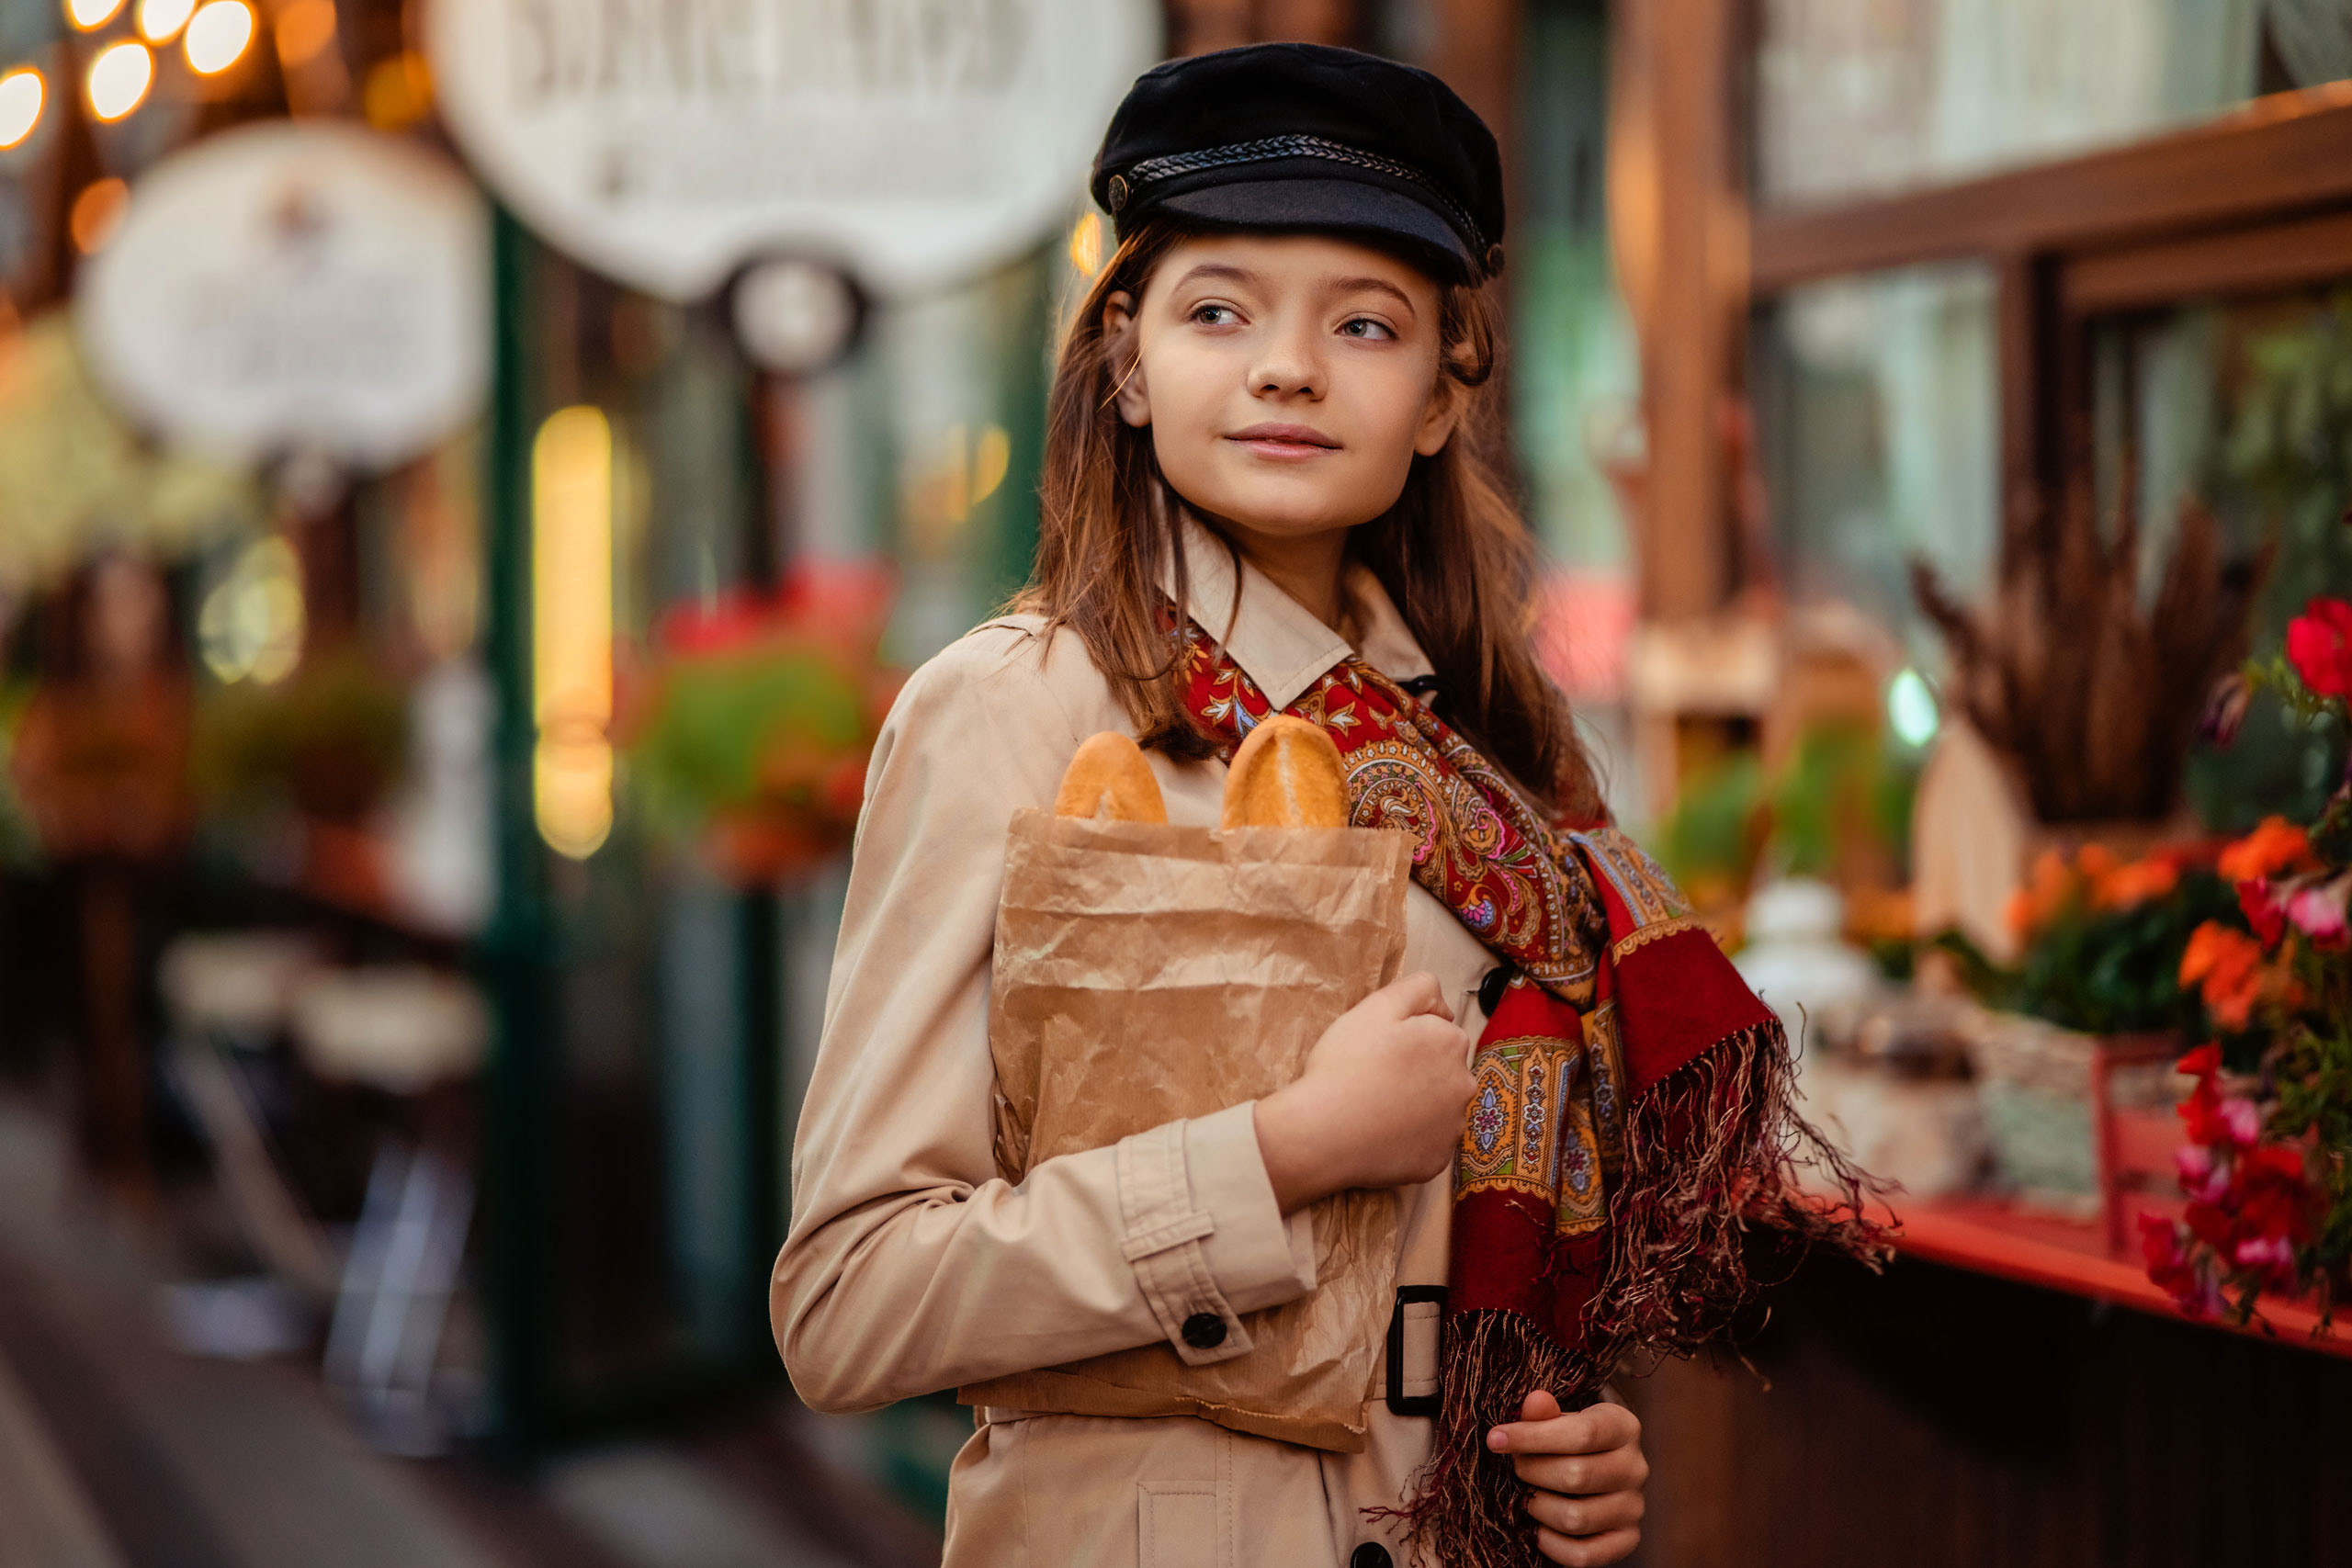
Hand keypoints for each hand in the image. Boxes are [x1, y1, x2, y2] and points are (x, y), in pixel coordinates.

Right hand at [1252, 972, 1471, 1213]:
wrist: (1323, 1132)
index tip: (1380, 1049)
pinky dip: (1409, 1139)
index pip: (1440, 1032)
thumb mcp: (1378, 1006)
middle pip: (1443, 1071)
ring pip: (1438, 1108)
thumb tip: (1443, 1006)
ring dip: (1417, 1106)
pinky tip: (1380, 1134)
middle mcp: (1464, 1085)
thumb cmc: (1346, 1063)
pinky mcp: (1437, 1162)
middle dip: (1419, 1071)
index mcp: (1451, 1043)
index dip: (1408, 1038)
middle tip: (1376, 1077)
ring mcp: (1452, 1128)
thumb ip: (1419, 988)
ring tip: (1376, 1107)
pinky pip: (1426, 1144)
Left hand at [1488, 1390, 1646, 1565]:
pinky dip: (1550, 1543)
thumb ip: (1544, 1413)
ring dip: (1538, 1507)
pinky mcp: (1626, 1541)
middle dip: (1532, 1472)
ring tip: (1525, 1495)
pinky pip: (1582, 1554)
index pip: (1583, 1433)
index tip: (1495, 1439)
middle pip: (1577, 1476)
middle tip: (1515, 1468)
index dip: (1533, 1437)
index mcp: (1623, 1427)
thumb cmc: (1569, 1440)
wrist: (1595, 1470)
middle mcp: (1636, 1468)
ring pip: (1576, 1518)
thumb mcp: (1559, 1419)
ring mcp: (1634, 1508)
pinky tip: (1535, 1526)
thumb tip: (1534, 1402)